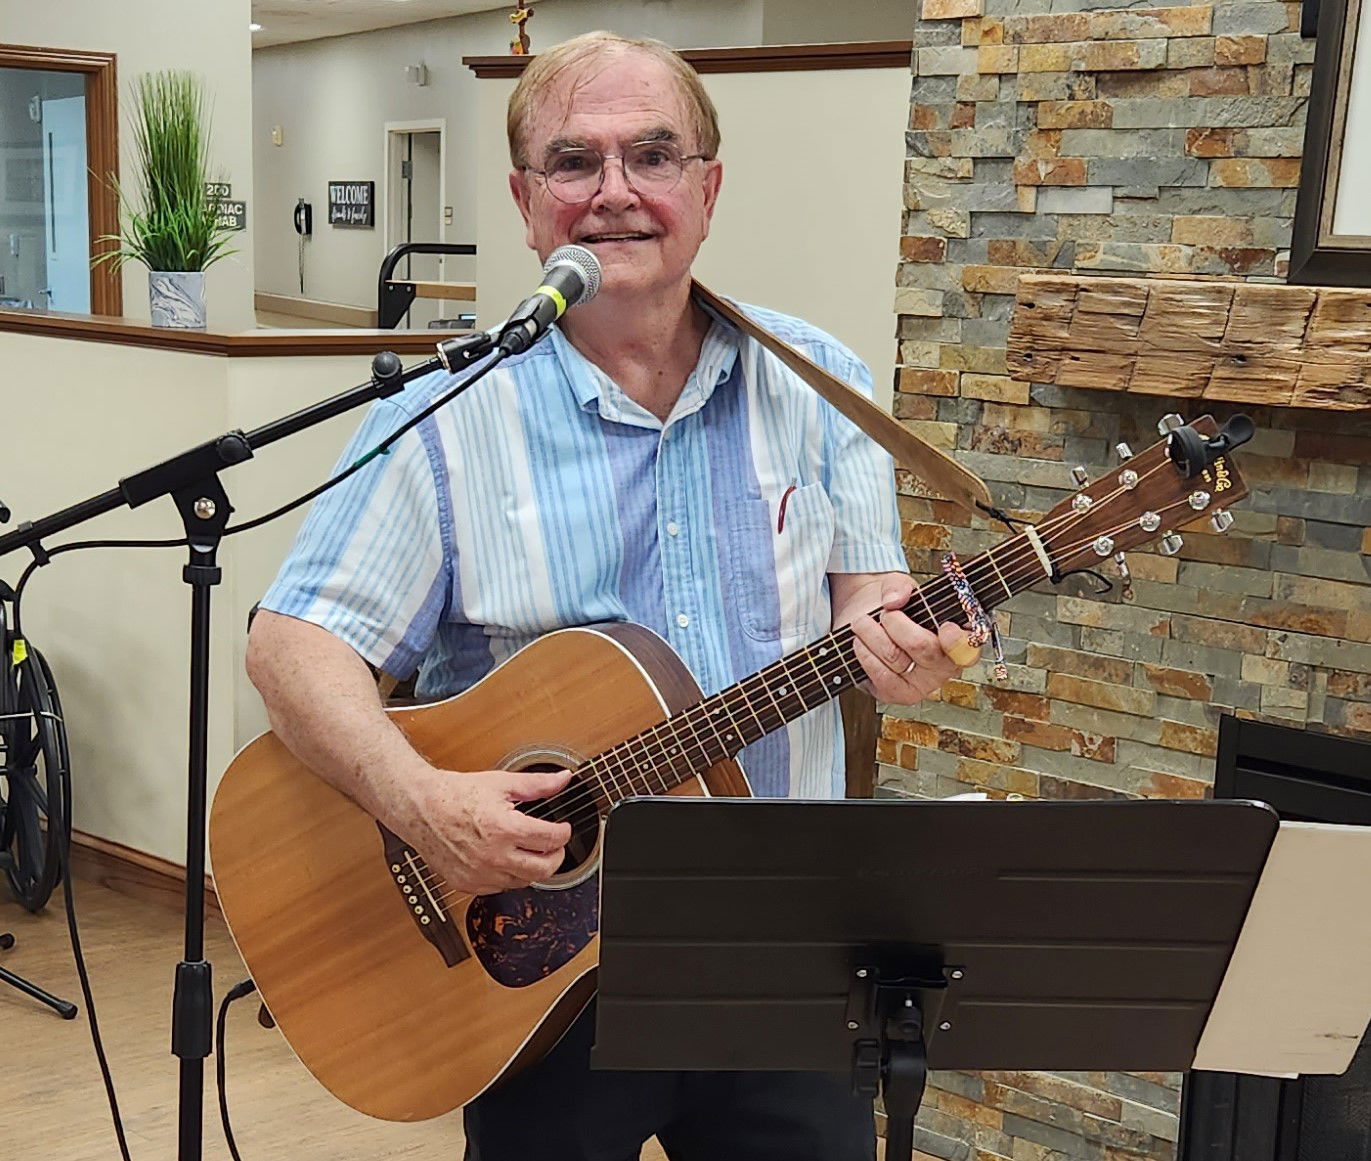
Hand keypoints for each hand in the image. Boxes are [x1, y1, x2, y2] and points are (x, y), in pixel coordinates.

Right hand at [394, 766, 572, 895]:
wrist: (420, 808)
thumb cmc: (455, 794)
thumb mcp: (500, 783)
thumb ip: (537, 784)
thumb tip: (563, 779)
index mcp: (505, 829)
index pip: (551, 839)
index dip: (564, 833)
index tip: (563, 829)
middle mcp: (494, 856)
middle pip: (543, 870)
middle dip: (556, 857)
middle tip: (555, 846)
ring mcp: (480, 873)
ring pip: (523, 882)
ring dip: (533, 869)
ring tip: (531, 851)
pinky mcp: (467, 884)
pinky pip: (499, 888)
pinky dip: (509, 877)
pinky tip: (507, 860)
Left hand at [847, 574, 981, 705]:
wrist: (865, 619)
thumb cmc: (894, 607)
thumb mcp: (898, 586)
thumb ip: (897, 586)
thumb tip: (893, 600)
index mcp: (958, 638)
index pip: (968, 647)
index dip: (958, 641)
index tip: (946, 627)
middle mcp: (945, 665)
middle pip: (925, 648)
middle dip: (897, 624)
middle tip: (886, 613)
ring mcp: (922, 684)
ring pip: (896, 658)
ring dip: (872, 634)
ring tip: (863, 623)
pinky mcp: (896, 693)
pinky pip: (881, 676)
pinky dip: (865, 654)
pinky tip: (860, 642)